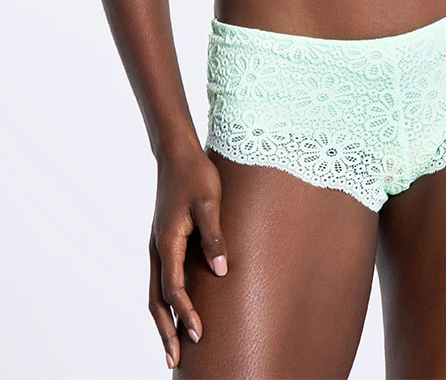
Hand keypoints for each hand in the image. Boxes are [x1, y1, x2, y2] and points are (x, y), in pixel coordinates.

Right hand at [148, 147, 227, 370]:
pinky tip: (176, 311)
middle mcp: (158, 248)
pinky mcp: (164, 242)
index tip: (199, 334)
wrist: (178, 154)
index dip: (186, 312)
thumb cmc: (197, 175)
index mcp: (167, 241)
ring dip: (163, 321)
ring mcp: (158, 246)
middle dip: (165, 330)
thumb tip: (221, 270)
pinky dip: (165, 302)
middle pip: (157, 300)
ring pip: (155, 293)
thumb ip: (215, 235)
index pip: (174, 288)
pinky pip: (161, 280)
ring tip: (172, 347)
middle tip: (175, 360)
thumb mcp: (210, 201)